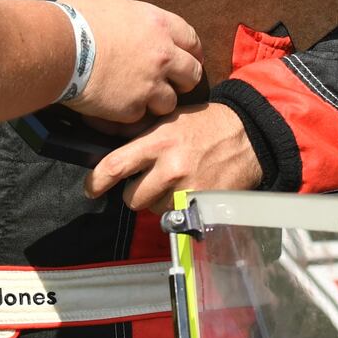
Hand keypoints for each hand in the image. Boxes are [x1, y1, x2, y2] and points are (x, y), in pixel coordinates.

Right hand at [58, 0, 202, 122]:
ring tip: (139, 99)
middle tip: (170, 84)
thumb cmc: (74, 19)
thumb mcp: (103, 0)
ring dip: (157, 101)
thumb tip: (115, 8)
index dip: (191, 52)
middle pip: (192, 74)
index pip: (191, 39)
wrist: (58, 48)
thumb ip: (121, 9)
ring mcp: (149, 84)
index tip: (188, 59)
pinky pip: (140, 116)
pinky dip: (130, 114)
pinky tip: (116, 106)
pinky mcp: (132, 107)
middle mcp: (162, 55)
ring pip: (170, 102)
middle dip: (183, 81)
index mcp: (157, 24)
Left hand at [83, 103, 261, 212]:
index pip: (116, 165)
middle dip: (136, 192)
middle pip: (133, 198)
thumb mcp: (169, 120)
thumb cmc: (204, 125)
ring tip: (175, 183)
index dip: (97, 181)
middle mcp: (170, 168)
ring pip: (154, 210)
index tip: (90, 189)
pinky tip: (188, 193)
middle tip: (149, 181)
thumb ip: (141, 138)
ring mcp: (188, 189)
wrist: (246, 136)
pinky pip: (177, 217)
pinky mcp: (204, 206)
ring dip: (159, 202)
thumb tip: (109, 148)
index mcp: (158, 142)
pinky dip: (178, 210)